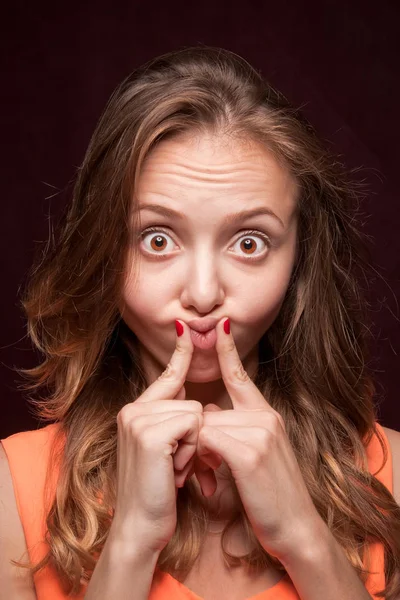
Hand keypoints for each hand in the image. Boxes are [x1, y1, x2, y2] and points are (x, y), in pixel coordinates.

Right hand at [112, 322, 206, 555]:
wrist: (141, 526)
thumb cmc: (158, 491)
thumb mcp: (166, 451)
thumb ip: (174, 422)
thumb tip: (198, 405)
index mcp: (136, 411)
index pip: (166, 375)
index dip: (180, 352)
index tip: (187, 327)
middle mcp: (133, 409)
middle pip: (191, 401)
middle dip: (193, 437)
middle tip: (174, 465)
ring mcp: (138, 419)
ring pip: (195, 412)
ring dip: (193, 447)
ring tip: (172, 469)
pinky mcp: (150, 433)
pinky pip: (193, 424)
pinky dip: (191, 450)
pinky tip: (173, 470)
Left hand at [196, 317, 322, 561]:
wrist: (296, 528)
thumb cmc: (270, 495)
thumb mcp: (256, 454)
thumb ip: (234, 429)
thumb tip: (209, 416)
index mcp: (266, 414)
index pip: (242, 377)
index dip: (228, 352)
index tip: (220, 325)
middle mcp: (265, 417)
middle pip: (208, 414)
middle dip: (198, 443)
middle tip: (205, 471)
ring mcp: (260, 432)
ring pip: (205, 429)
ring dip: (199, 456)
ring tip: (213, 480)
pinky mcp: (250, 452)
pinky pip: (207, 442)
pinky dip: (203, 462)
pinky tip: (213, 480)